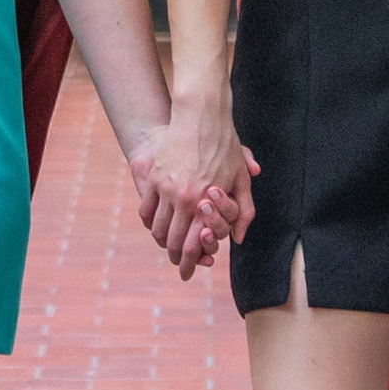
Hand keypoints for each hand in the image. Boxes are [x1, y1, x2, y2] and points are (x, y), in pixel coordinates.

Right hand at [126, 119, 256, 276]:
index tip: (187, 273)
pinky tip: (156, 227)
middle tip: (177, 266)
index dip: (189, 263)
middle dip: (175, 258)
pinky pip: (146, 209)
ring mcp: (165, 188)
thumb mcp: (241, 178)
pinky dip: (150, 223)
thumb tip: (238, 238)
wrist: (200, 115)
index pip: (192, 244)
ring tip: (168, 248)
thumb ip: (242, 210)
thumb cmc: (225, 146)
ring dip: (162, 242)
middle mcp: (182, 198)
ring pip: (156, 228)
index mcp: (204, 202)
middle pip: (171, 241)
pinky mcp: (154, 177)